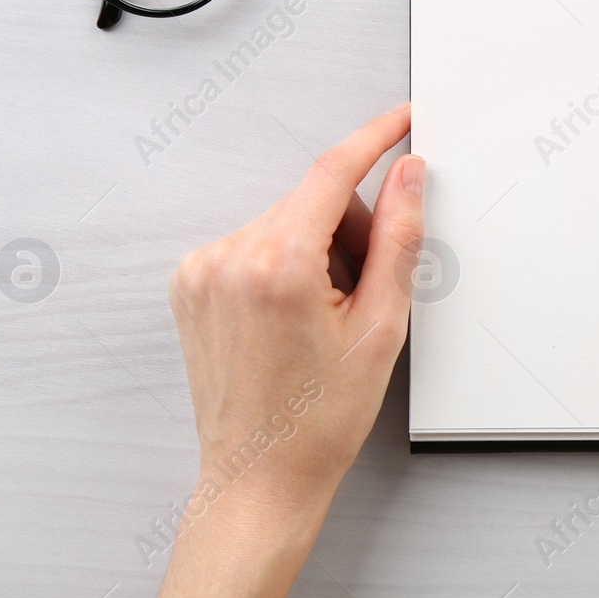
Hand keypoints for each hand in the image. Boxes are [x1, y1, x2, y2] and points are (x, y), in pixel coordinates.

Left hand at [157, 104, 422, 597]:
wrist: (259, 478)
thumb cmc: (317, 420)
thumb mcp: (382, 326)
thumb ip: (399, 236)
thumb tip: (408, 174)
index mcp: (277, 264)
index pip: (333, 171)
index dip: (375, 138)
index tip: (402, 119)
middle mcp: (228, 257)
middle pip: (313, 200)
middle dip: (352, 229)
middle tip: (367, 291)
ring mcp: (201, 270)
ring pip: (285, 220)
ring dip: (319, 248)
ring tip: (326, 315)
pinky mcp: (190, 282)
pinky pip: (254, 242)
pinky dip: (285, 261)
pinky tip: (294, 314)